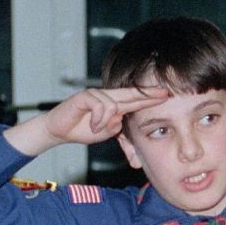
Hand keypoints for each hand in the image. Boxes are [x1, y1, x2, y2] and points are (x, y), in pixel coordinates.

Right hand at [3, 86, 169, 156]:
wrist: (60, 131)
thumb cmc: (83, 129)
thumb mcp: (106, 131)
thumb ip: (117, 126)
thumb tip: (123, 121)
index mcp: (114, 105)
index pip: (135, 100)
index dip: (150, 98)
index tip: (166, 96)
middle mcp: (107, 97)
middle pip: (131, 94)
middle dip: (148, 94)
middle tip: (164, 93)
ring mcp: (96, 95)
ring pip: (114, 105)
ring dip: (106, 122)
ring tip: (97, 128)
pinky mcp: (84, 96)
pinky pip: (100, 106)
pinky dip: (98, 119)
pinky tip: (92, 125)